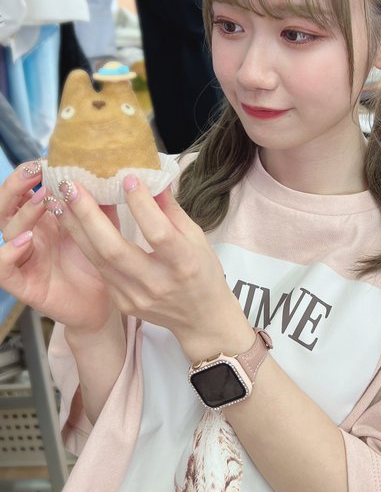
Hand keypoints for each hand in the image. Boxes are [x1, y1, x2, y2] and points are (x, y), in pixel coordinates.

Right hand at [0, 161, 114, 333]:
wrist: (101, 305)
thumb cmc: (99, 265)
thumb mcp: (104, 229)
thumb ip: (103, 205)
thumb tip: (114, 174)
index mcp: (45, 219)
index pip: (26, 190)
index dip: (30, 173)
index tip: (47, 158)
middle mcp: (30, 235)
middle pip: (7, 205)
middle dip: (17, 185)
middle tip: (36, 170)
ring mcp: (24, 258)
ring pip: (7, 230)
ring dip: (23, 212)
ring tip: (44, 199)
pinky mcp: (23, 284)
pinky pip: (3, 268)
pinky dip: (8, 252)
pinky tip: (27, 240)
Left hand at [51, 174, 252, 361]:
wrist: (200, 319)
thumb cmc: (203, 272)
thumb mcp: (197, 238)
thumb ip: (171, 210)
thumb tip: (152, 178)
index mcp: (184, 264)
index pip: (158, 233)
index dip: (141, 206)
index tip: (128, 179)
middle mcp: (157, 283)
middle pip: (115, 249)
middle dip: (89, 216)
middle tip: (73, 187)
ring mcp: (136, 296)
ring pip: (98, 259)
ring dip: (76, 228)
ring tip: (61, 200)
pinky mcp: (122, 302)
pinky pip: (100, 269)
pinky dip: (84, 244)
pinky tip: (73, 223)